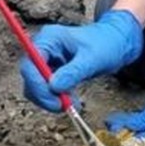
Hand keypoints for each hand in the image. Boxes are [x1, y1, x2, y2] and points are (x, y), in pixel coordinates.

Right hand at [20, 9, 143, 110]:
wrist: (114, 42)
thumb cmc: (106, 43)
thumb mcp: (92, 59)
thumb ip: (73, 72)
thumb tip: (54, 87)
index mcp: (50, 38)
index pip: (30, 64)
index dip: (37, 85)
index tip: (53, 100)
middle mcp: (44, 48)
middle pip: (30, 77)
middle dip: (44, 95)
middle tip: (64, 107)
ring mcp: (47, 59)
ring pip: (35, 86)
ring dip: (50, 99)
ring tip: (71, 103)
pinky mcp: (52, 70)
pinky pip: (45, 89)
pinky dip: (55, 98)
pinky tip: (70, 99)